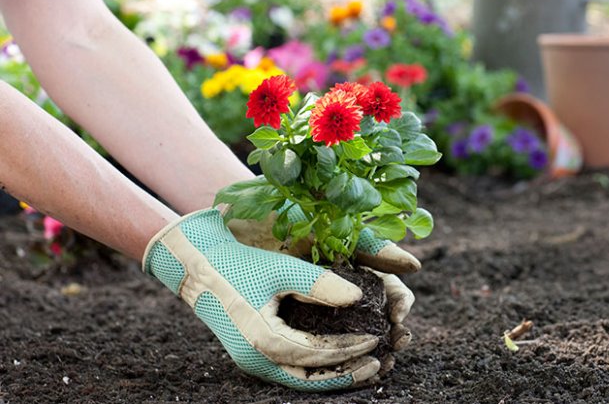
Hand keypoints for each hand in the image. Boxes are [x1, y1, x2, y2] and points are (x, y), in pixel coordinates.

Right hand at [144, 208, 383, 390]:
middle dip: (346, 375)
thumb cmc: (239, 263)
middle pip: (310, 380)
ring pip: (299, 380)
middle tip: (378, 364)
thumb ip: (320, 284)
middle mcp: (257, 359)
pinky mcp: (252, 354)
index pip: (318, 356)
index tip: (376, 340)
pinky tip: (335, 360)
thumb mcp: (282, 268)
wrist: (196, 265)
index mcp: (264, 340)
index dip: (350, 350)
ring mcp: (252, 360)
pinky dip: (315, 370)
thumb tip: (359, 297)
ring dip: (332, 377)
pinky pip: (289, 371)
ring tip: (363, 367)